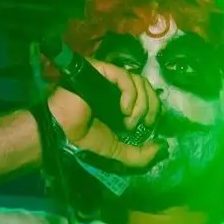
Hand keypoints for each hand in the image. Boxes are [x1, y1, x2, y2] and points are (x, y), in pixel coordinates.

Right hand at [47, 59, 163, 168]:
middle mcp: (117, 89)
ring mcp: (109, 78)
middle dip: (152, 106)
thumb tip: (162, 148)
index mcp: (121, 104)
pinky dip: (130, 94)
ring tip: (128, 119)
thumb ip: (139, 154)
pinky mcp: (102, 70)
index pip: (148, 96)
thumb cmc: (83, 138)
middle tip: (145, 123)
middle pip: (147, 86)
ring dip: (140, 104)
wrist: (61, 129)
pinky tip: (123, 109)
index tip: (151, 125)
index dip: (155, 108)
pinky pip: (125, 77)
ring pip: (139, 80)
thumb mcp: (116, 151)